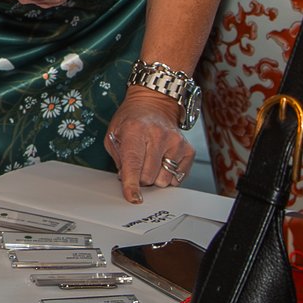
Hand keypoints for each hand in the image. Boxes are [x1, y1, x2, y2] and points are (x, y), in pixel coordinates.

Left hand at [103, 88, 195, 203]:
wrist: (153, 104)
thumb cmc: (132, 120)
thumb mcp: (113, 134)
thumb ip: (117, 159)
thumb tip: (126, 180)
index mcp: (135, 130)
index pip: (133, 163)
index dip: (132, 183)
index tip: (133, 197)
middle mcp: (158, 136)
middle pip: (149, 177)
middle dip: (139, 178)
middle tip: (137, 166)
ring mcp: (176, 143)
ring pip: (164, 180)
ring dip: (154, 178)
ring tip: (150, 161)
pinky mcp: (188, 150)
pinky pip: (177, 178)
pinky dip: (168, 175)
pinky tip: (162, 161)